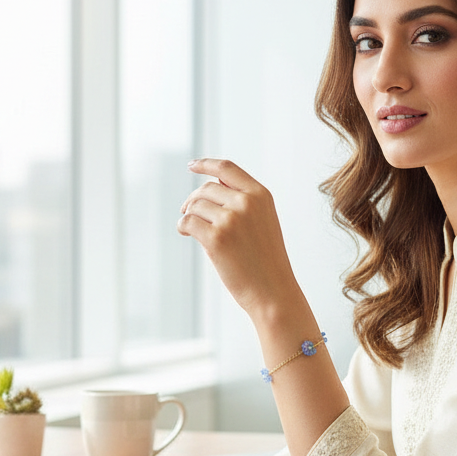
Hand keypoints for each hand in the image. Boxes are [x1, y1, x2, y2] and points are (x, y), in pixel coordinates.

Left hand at [178, 159, 300, 318]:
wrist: (273, 291)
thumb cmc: (266, 260)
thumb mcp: (263, 222)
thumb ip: (243, 202)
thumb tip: (207, 189)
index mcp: (261, 195)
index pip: (227, 169)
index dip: (206, 164)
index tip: (192, 165)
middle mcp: (246, 202)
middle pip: (206, 188)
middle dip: (193, 200)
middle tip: (187, 212)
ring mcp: (231, 219)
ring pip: (195, 206)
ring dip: (189, 216)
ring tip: (193, 230)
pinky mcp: (216, 238)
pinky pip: (188, 222)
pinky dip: (183, 227)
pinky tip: (187, 234)